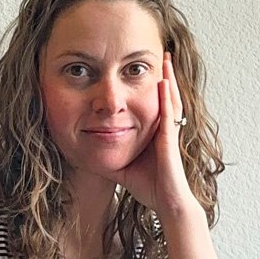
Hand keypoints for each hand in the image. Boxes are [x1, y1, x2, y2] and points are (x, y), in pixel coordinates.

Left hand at [111, 53, 197, 219]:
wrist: (167, 204)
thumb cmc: (150, 189)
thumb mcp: (122, 168)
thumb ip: (110, 157)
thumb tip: (88, 154)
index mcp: (157, 134)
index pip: (155, 105)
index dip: (153, 87)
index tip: (145, 70)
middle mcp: (166, 130)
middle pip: (167, 96)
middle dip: (165, 75)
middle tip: (162, 54)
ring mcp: (170, 134)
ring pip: (171, 100)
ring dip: (169, 78)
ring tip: (165, 59)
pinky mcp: (169, 141)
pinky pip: (168, 115)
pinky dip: (166, 98)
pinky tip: (163, 82)